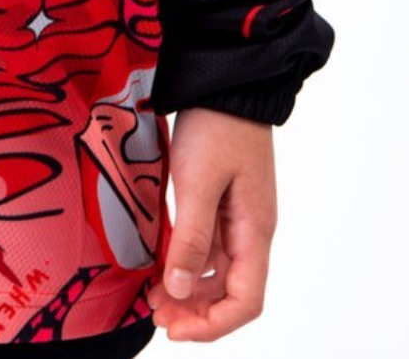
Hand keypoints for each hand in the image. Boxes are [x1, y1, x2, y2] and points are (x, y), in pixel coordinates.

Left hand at [147, 106, 277, 340]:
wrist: (225, 79)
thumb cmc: (217, 126)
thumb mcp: (198, 182)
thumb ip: (191, 239)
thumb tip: (178, 291)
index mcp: (255, 231)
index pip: (246, 301)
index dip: (213, 325)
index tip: (175, 329)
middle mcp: (252, 230)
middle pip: (232, 292)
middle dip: (196, 311)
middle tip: (155, 314)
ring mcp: (239, 216)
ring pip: (219, 271)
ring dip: (190, 289)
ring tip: (153, 294)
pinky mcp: (223, 200)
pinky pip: (209, 246)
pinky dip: (187, 261)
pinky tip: (162, 261)